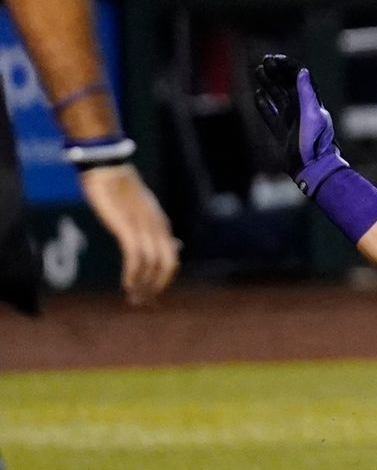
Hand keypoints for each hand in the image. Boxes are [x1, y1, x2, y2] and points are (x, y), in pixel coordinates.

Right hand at [77, 163, 178, 304]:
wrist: (107, 167)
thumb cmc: (121, 189)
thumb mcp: (143, 212)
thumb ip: (155, 231)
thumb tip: (175, 245)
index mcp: (162, 227)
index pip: (171, 261)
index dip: (163, 282)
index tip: (151, 297)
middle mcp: (158, 228)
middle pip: (167, 265)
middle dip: (156, 287)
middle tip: (141, 302)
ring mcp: (144, 226)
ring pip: (152, 263)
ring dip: (143, 284)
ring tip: (132, 297)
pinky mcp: (127, 225)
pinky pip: (136, 254)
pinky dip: (134, 272)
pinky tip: (127, 283)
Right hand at [251, 54, 345, 194]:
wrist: (311, 167)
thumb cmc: (314, 142)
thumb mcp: (312, 115)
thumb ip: (306, 94)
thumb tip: (302, 71)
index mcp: (310, 102)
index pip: (298, 78)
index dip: (287, 67)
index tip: (274, 59)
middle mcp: (300, 109)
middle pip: (287, 84)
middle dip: (276, 72)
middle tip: (264, 61)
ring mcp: (290, 119)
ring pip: (277, 96)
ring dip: (268, 83)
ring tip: (258, 71)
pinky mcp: (281, 131)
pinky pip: (270, 114)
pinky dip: (263, 103)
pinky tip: (257, 95)